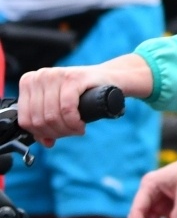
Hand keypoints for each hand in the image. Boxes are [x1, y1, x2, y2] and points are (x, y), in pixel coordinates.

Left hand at [17, 55, 153, 144]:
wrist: (110, 78)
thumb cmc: (83, 93)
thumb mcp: (58, 106)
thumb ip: (46, 122)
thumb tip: (44, 142)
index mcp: (29, 82)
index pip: (25, 120)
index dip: (41, 134)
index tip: (56, 136)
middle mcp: (39, 76)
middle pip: (39, 120)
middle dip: (56, 132)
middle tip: (71, 132)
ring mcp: (55, 75)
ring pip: (51, 116)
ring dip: (66, 130)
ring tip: (77, 129)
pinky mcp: (72, 78)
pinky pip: (66, 109)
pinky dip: (74, 122)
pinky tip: (80, 124)